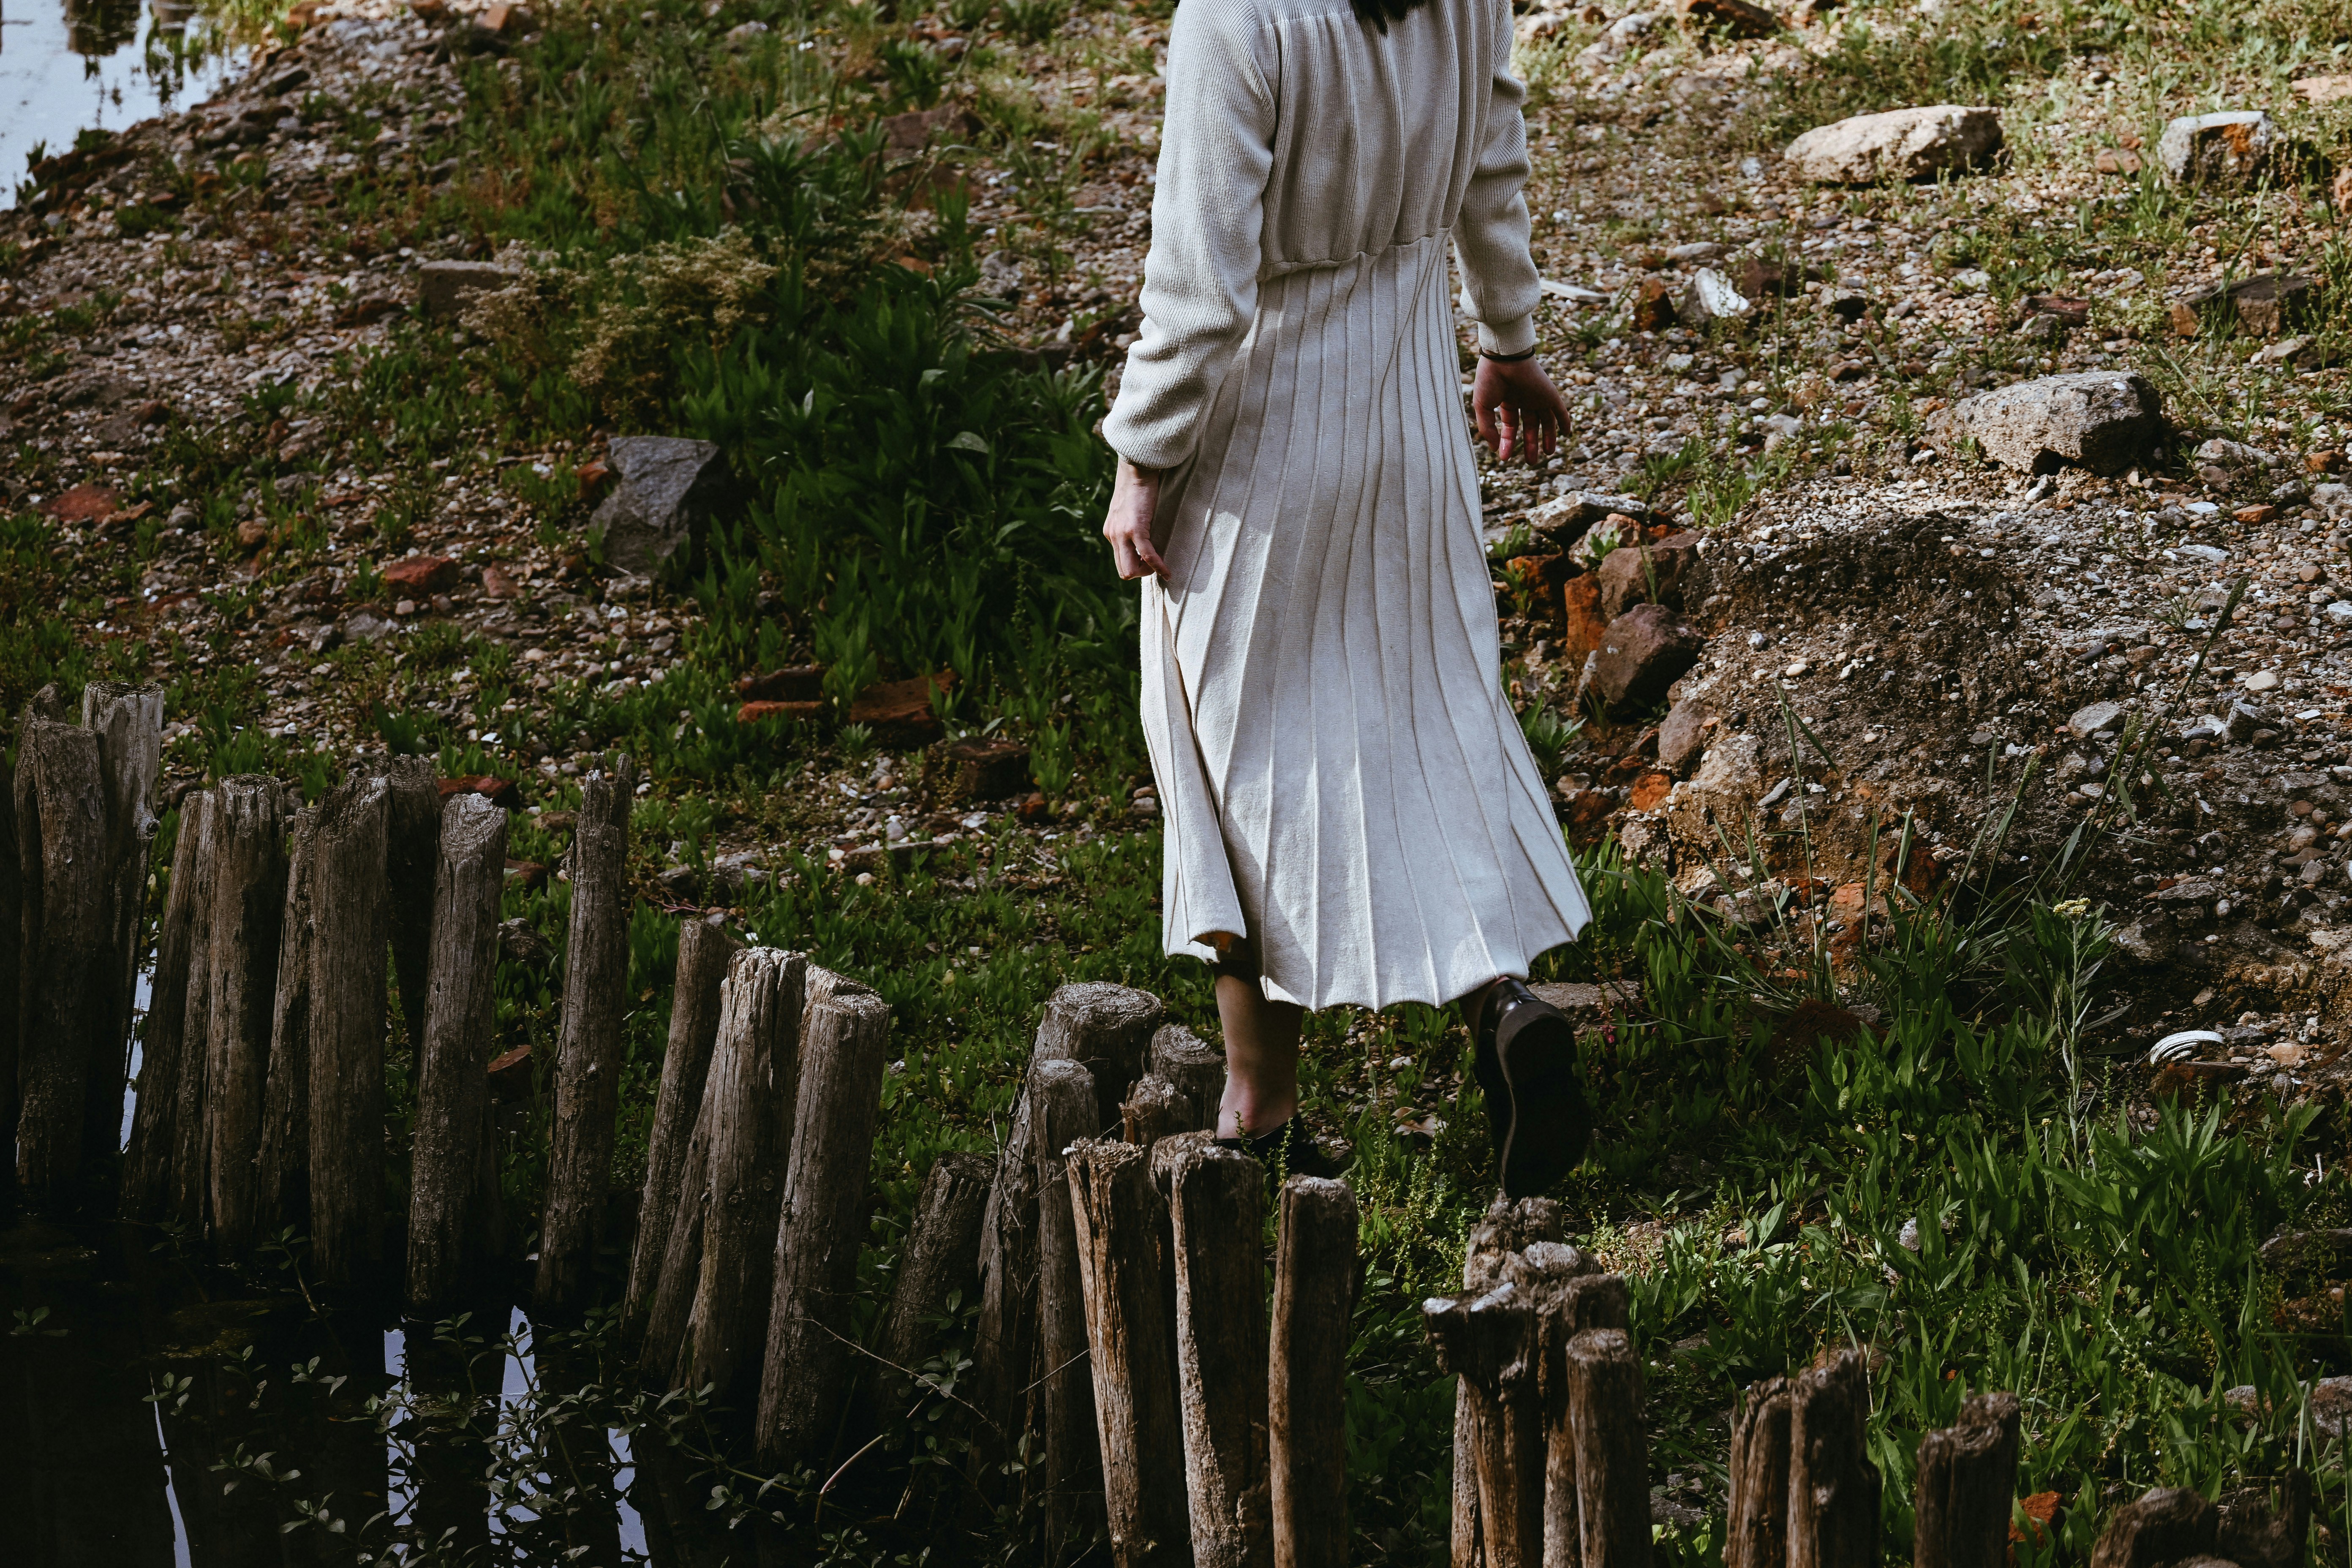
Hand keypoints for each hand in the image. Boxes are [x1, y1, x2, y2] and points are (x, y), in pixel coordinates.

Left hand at [1101, 457, 1167, 579]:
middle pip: (1123, 570)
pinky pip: (1146, 555)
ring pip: (1130, 569)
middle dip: (1141, 573)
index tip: (1150, 562)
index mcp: (1110, 531)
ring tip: (1160, 568)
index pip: (1120, 561)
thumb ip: (1130, 524)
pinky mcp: (1135, 529)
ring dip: (1147, 572)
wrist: (1137, 468)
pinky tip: (1167, 572)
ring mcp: (1121, 533)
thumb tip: (1142, 535)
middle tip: (1155, 567)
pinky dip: (1158, 566)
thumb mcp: (1129, 509)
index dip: (1136, 566)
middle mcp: (1112, 535)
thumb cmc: (1138, 485)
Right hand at [1473, 354, 1571, 464]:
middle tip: (1531, 462)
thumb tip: (1495, 449)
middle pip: (1530, 426)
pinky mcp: (1550, 394)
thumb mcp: (1483, 407)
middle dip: (1530, 444)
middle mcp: (1524, 400)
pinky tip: (1567, 433)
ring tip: (1549, 453)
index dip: (1508, 442)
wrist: (1504, 357)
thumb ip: (1488, 428)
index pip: (1511, 426)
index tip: (1505, 458)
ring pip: (1546, 420)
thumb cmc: (1489, 379)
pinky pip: (1560, 410)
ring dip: (1548, 437)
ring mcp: (1538, 397)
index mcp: (1508, 401)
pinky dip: (1565, 421)